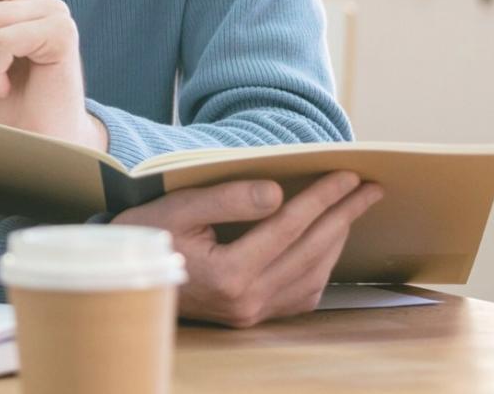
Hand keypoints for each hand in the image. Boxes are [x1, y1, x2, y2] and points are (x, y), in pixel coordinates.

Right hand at [112, 171, 384, 326]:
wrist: (123, 276)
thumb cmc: (145, 235)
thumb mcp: (178, 208)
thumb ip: (229, 199)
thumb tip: (280, 194)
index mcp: (230, 272)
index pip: (290, 226)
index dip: (322, 198)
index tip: (348, 176)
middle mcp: (247, 299)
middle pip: (310, 250)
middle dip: (343, 216)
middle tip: (370, 191)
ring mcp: (251, 313)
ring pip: (312, 274)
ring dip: (336, 241)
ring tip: (351, 212)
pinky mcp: (249, 317)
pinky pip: (300, 295)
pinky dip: (320, 268)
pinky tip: (325, 248)